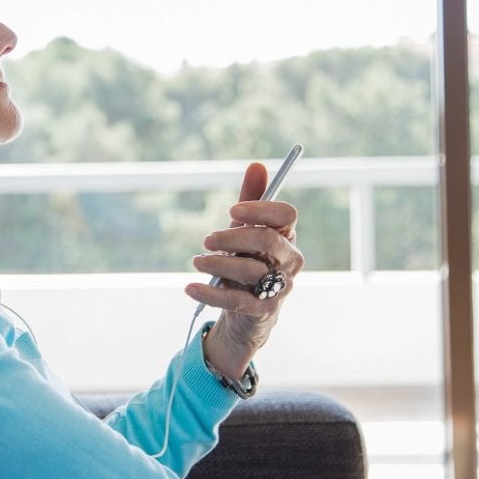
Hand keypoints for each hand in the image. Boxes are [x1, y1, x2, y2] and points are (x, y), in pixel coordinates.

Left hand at [186, 162, 303, 378]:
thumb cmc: (246, 263)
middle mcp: (289, 261)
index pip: (286, 215)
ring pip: (251, 270)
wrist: (245, 313)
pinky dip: (209, 293)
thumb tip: (256, 165)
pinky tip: (189, 287)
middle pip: (268, 240)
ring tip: (196, 261)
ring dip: (217, 263)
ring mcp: (280, 287)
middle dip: (233, 236)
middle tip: (206, 239)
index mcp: (286, 237)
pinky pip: (237, 300)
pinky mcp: (264, 310)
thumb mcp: (243, 231)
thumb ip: (251, 201)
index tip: (232, 210)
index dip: (260, 209)